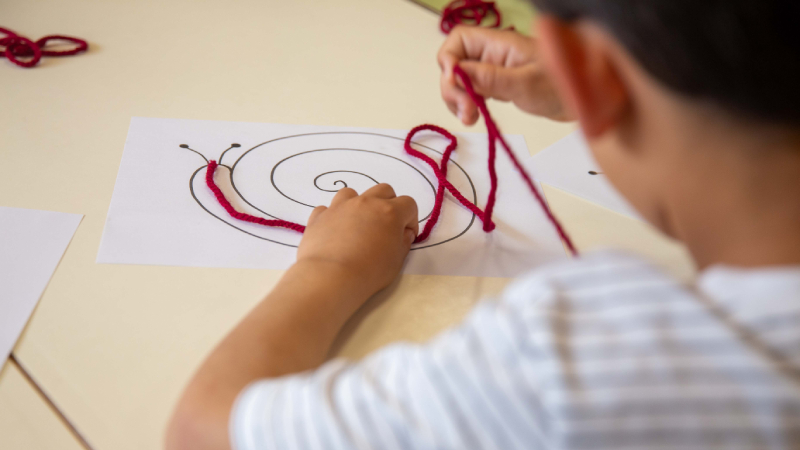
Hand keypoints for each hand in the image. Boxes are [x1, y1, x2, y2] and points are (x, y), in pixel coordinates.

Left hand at [297, 184, 418, 295]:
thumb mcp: (396, 261)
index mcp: (389, 212)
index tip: (405, 235)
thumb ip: (402, 242)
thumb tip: (402, 233)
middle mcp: (366, 203)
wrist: (330, 276)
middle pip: (383, 190)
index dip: (410, 219)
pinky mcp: (320, 215)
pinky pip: (328, 208)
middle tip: (384, 227)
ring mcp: (340, 206)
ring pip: (353, 193)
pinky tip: (334, 233)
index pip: (408, 204)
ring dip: (359, 205)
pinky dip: (334, 217)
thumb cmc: (369, 272)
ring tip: (357, 225)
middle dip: (389, 205)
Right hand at [438, 26, 573, 123]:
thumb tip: (457, 74)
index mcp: (499, 44)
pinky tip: (474, 118)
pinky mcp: (498, 86)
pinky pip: (471, 92)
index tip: (455, 85)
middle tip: (466, 111)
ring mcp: (494, 71)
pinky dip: (467, 105)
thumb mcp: (526, 83)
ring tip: (470, 118)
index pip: (458, 40)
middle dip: (452, 88)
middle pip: (454, 63)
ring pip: (459, 80)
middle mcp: (492, 54)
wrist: (585, 100)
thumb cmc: (562, 87)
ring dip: (457, 100)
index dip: (449, 60)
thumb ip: (491, 78)